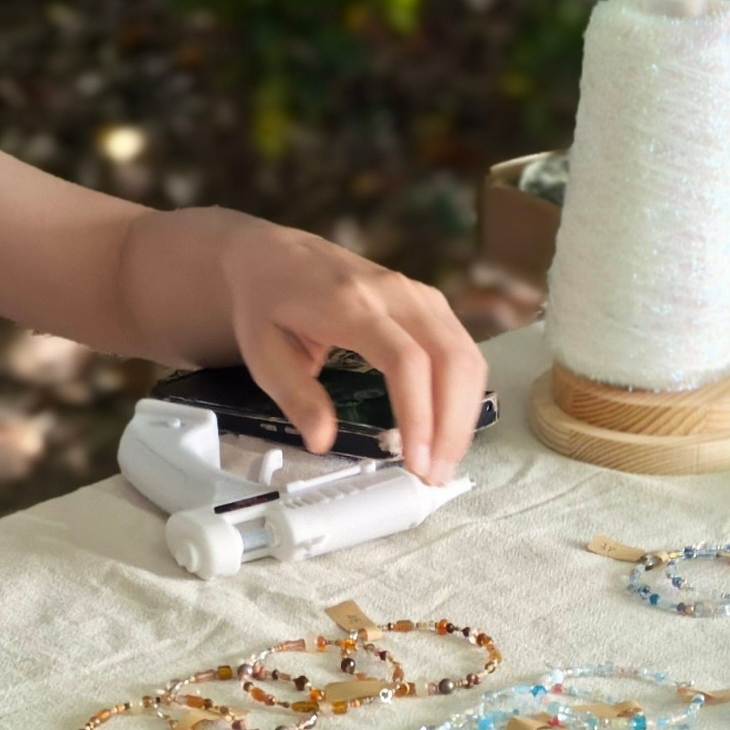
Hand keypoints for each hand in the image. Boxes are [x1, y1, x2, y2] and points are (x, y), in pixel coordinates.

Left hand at [203, 216, 489, 485]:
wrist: (277, 255)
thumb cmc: (268, 303)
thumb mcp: (262, 351)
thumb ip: (294, 395)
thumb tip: (323, 440)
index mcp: (351, 303)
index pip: (406, 360)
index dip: (418, 414)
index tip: (415, 460)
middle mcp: (395, 293)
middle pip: (450, 359)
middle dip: (451, 425)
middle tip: (435, 474)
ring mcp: (419, 294)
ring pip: (466, 355)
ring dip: (464, 414)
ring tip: (444, 460)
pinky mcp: (430, 303)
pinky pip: (464, 349)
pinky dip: (464, 393)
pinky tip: (448, 428)